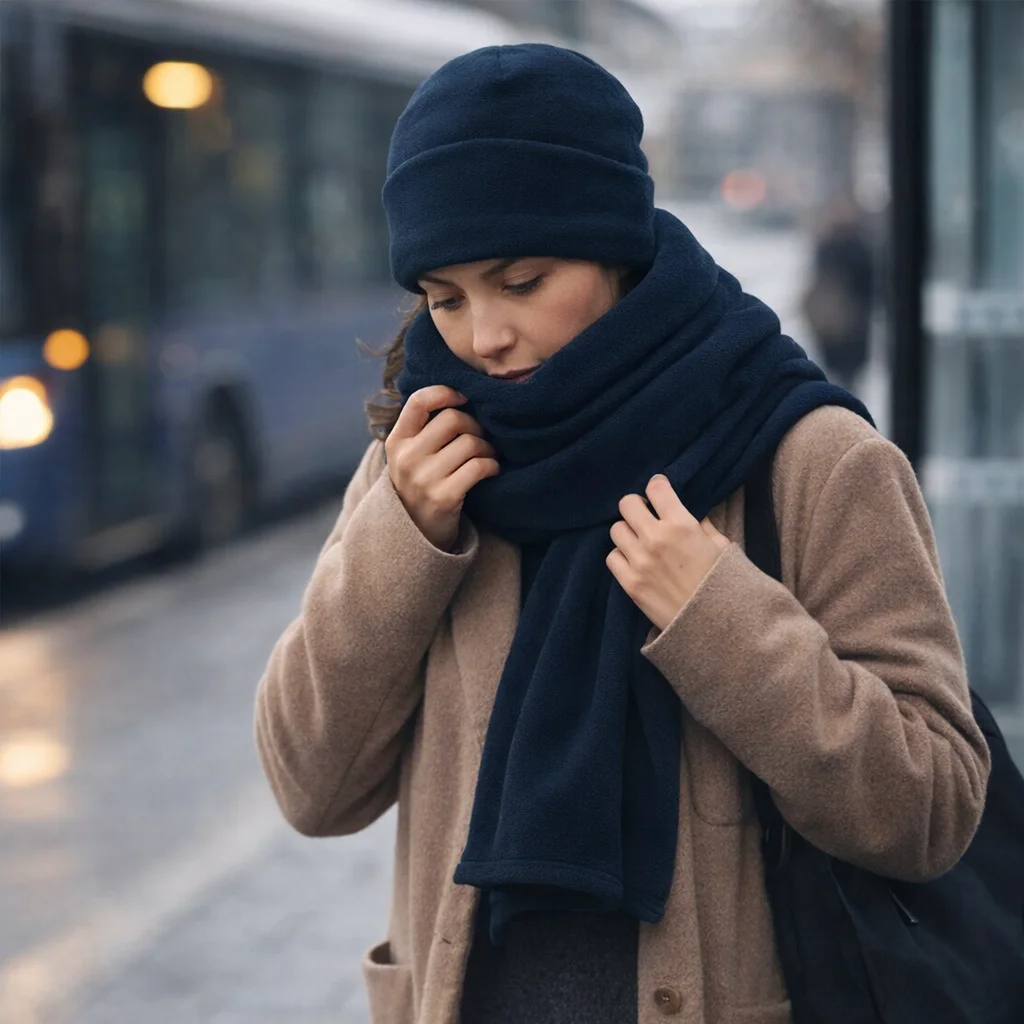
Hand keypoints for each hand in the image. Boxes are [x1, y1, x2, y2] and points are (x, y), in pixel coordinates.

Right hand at [385, 385, 499, 550]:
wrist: (415, 535)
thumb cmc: (420, 486)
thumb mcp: (409, 456)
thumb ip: (424, 429)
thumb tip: (461, 395)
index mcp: (396, 441)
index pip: (419, 401)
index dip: (445, 392)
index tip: (463, 399)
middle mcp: (407, 458)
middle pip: (453, 419)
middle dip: (475, 425)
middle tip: (481, 437)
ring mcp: (424, 478)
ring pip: (470, 443)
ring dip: (487, 448)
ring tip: (486, 456)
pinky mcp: (444, 497)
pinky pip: (479, 466)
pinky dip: (492, 466)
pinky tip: (491, 470)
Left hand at [607, 474, 729, 631]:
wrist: (718, 627)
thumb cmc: (726, 585)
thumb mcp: (722, 548)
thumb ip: (703, 527)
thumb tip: (692, 516)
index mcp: (682, 524)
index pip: (656, 488)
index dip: (657, 486)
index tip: (658, 491)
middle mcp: (656, 538)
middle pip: (627, 504)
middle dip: (636, 507)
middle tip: (645, 516)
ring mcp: (640, 561)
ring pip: (616, 529)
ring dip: (628, 532)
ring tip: (640, 542)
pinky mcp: (630, 583)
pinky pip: (612, 557)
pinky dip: (621, 557)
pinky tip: (634, 561)